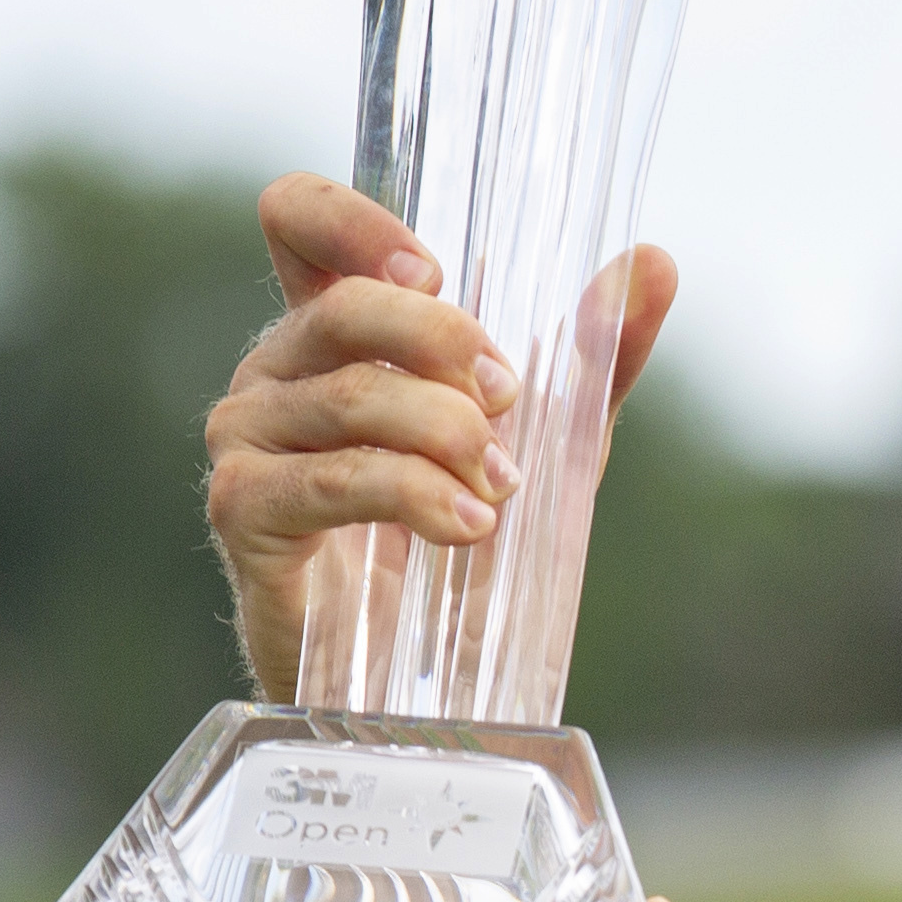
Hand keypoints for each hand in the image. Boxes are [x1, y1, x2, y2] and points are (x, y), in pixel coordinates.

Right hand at [205, 174, 678, 701]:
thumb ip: (594, 356)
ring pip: (355, 396)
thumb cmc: (465, 547)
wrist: (423, 680)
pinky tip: (467, 526)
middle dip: (448, 344)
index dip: (355, 224)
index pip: (296, 220)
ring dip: (450, 438)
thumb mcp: (546, 444)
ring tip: (499, 492)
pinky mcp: (244, 512)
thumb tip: (656, 263)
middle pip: (345, 306)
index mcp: (332, 333)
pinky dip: (418, 496)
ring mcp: (247, 440)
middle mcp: (275, 372)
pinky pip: (338, 478)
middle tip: (509, 401)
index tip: (435, 269)